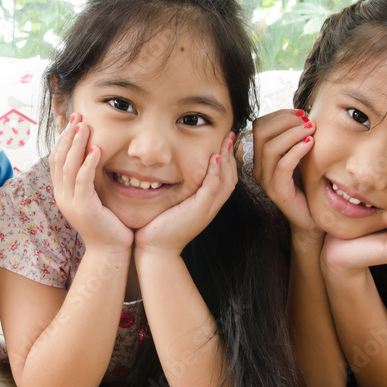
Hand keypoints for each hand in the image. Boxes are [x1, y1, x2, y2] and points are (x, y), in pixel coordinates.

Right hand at [49, 113, 132, 252]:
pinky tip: (96, 149)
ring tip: (84, 126)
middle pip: (59, 158)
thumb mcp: (94, 197)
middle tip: (77, 116)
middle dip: (68, 135)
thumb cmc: (107, 223)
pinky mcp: (83, 207)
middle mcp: (62, 195)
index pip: (57, 159)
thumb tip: (93, 156)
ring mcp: (70, 202)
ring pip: (69, 166)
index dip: (64, 139)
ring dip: (76, 144)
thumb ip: (89, 179)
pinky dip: (88, 163)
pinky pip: (83, 180)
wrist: (110, 251)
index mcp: (62, 192)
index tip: (73, 121)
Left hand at [134, 132, 236, 256]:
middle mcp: (211, 206)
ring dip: (226, 159)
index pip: (224, 178)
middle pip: (231, 177)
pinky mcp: (199, 210)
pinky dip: (215, 172)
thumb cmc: (159, 228)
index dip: (227, 160)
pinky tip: (214, 158)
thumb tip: (171, 174)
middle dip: (231, 155)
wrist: (156, 250)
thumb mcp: (173, 206)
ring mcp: (207, 209)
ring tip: (226, 140)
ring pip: (226, 180)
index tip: (224, 142)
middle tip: (229, 136)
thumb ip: (178, 191)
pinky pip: (212, 188)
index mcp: (207, 204)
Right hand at [252, 108, 320, 238]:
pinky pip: (283, 165)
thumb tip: (304, 115)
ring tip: (311, 129)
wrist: (311, 218)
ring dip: (292, 133)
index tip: (301, 112)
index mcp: (261, 157)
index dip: (279, 115)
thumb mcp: (299, 157)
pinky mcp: (278, 191)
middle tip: (307, 120)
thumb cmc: (307, 186)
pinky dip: (296, 151)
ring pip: (270, 148)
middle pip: (261, 133)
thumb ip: (295, 140)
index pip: (259, 126)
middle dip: (285, 121)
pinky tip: (310, 143)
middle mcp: (259, 168)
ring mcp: (266, 180)